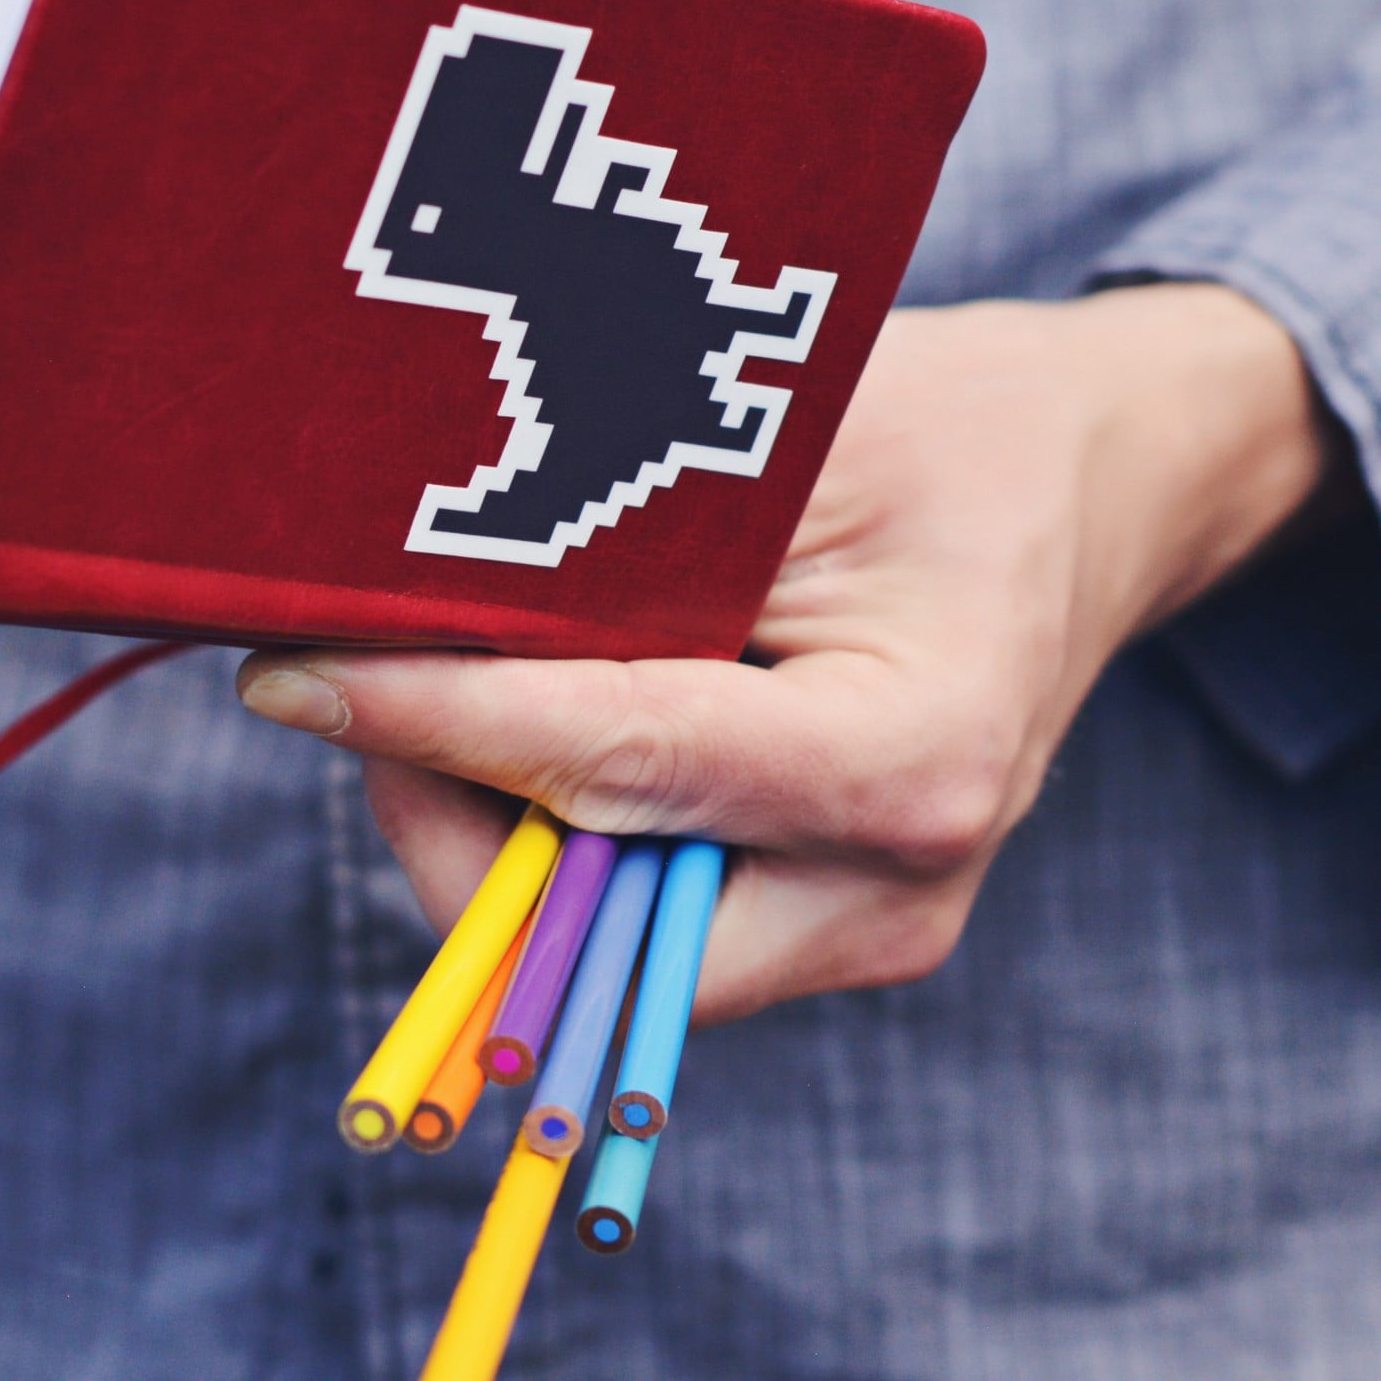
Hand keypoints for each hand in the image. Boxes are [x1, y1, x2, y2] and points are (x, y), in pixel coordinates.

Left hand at [236, 284, 1340, 1021]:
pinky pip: (633, 925)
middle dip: (446, 814)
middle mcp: (898, 890)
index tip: (288, 679)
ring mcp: (867, 932)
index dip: (433, 727)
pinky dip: (552, 834)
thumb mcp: (779, 437)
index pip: (618, 770)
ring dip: (487, 829)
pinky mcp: (825, 932)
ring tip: (450, 676)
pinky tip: (535, 717)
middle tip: (362, 675)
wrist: (1093, 482)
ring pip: (591, 951)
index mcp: (914, 756)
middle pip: (586, 934)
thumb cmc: (943, 429)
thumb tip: (382, 605)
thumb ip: (606, 543)